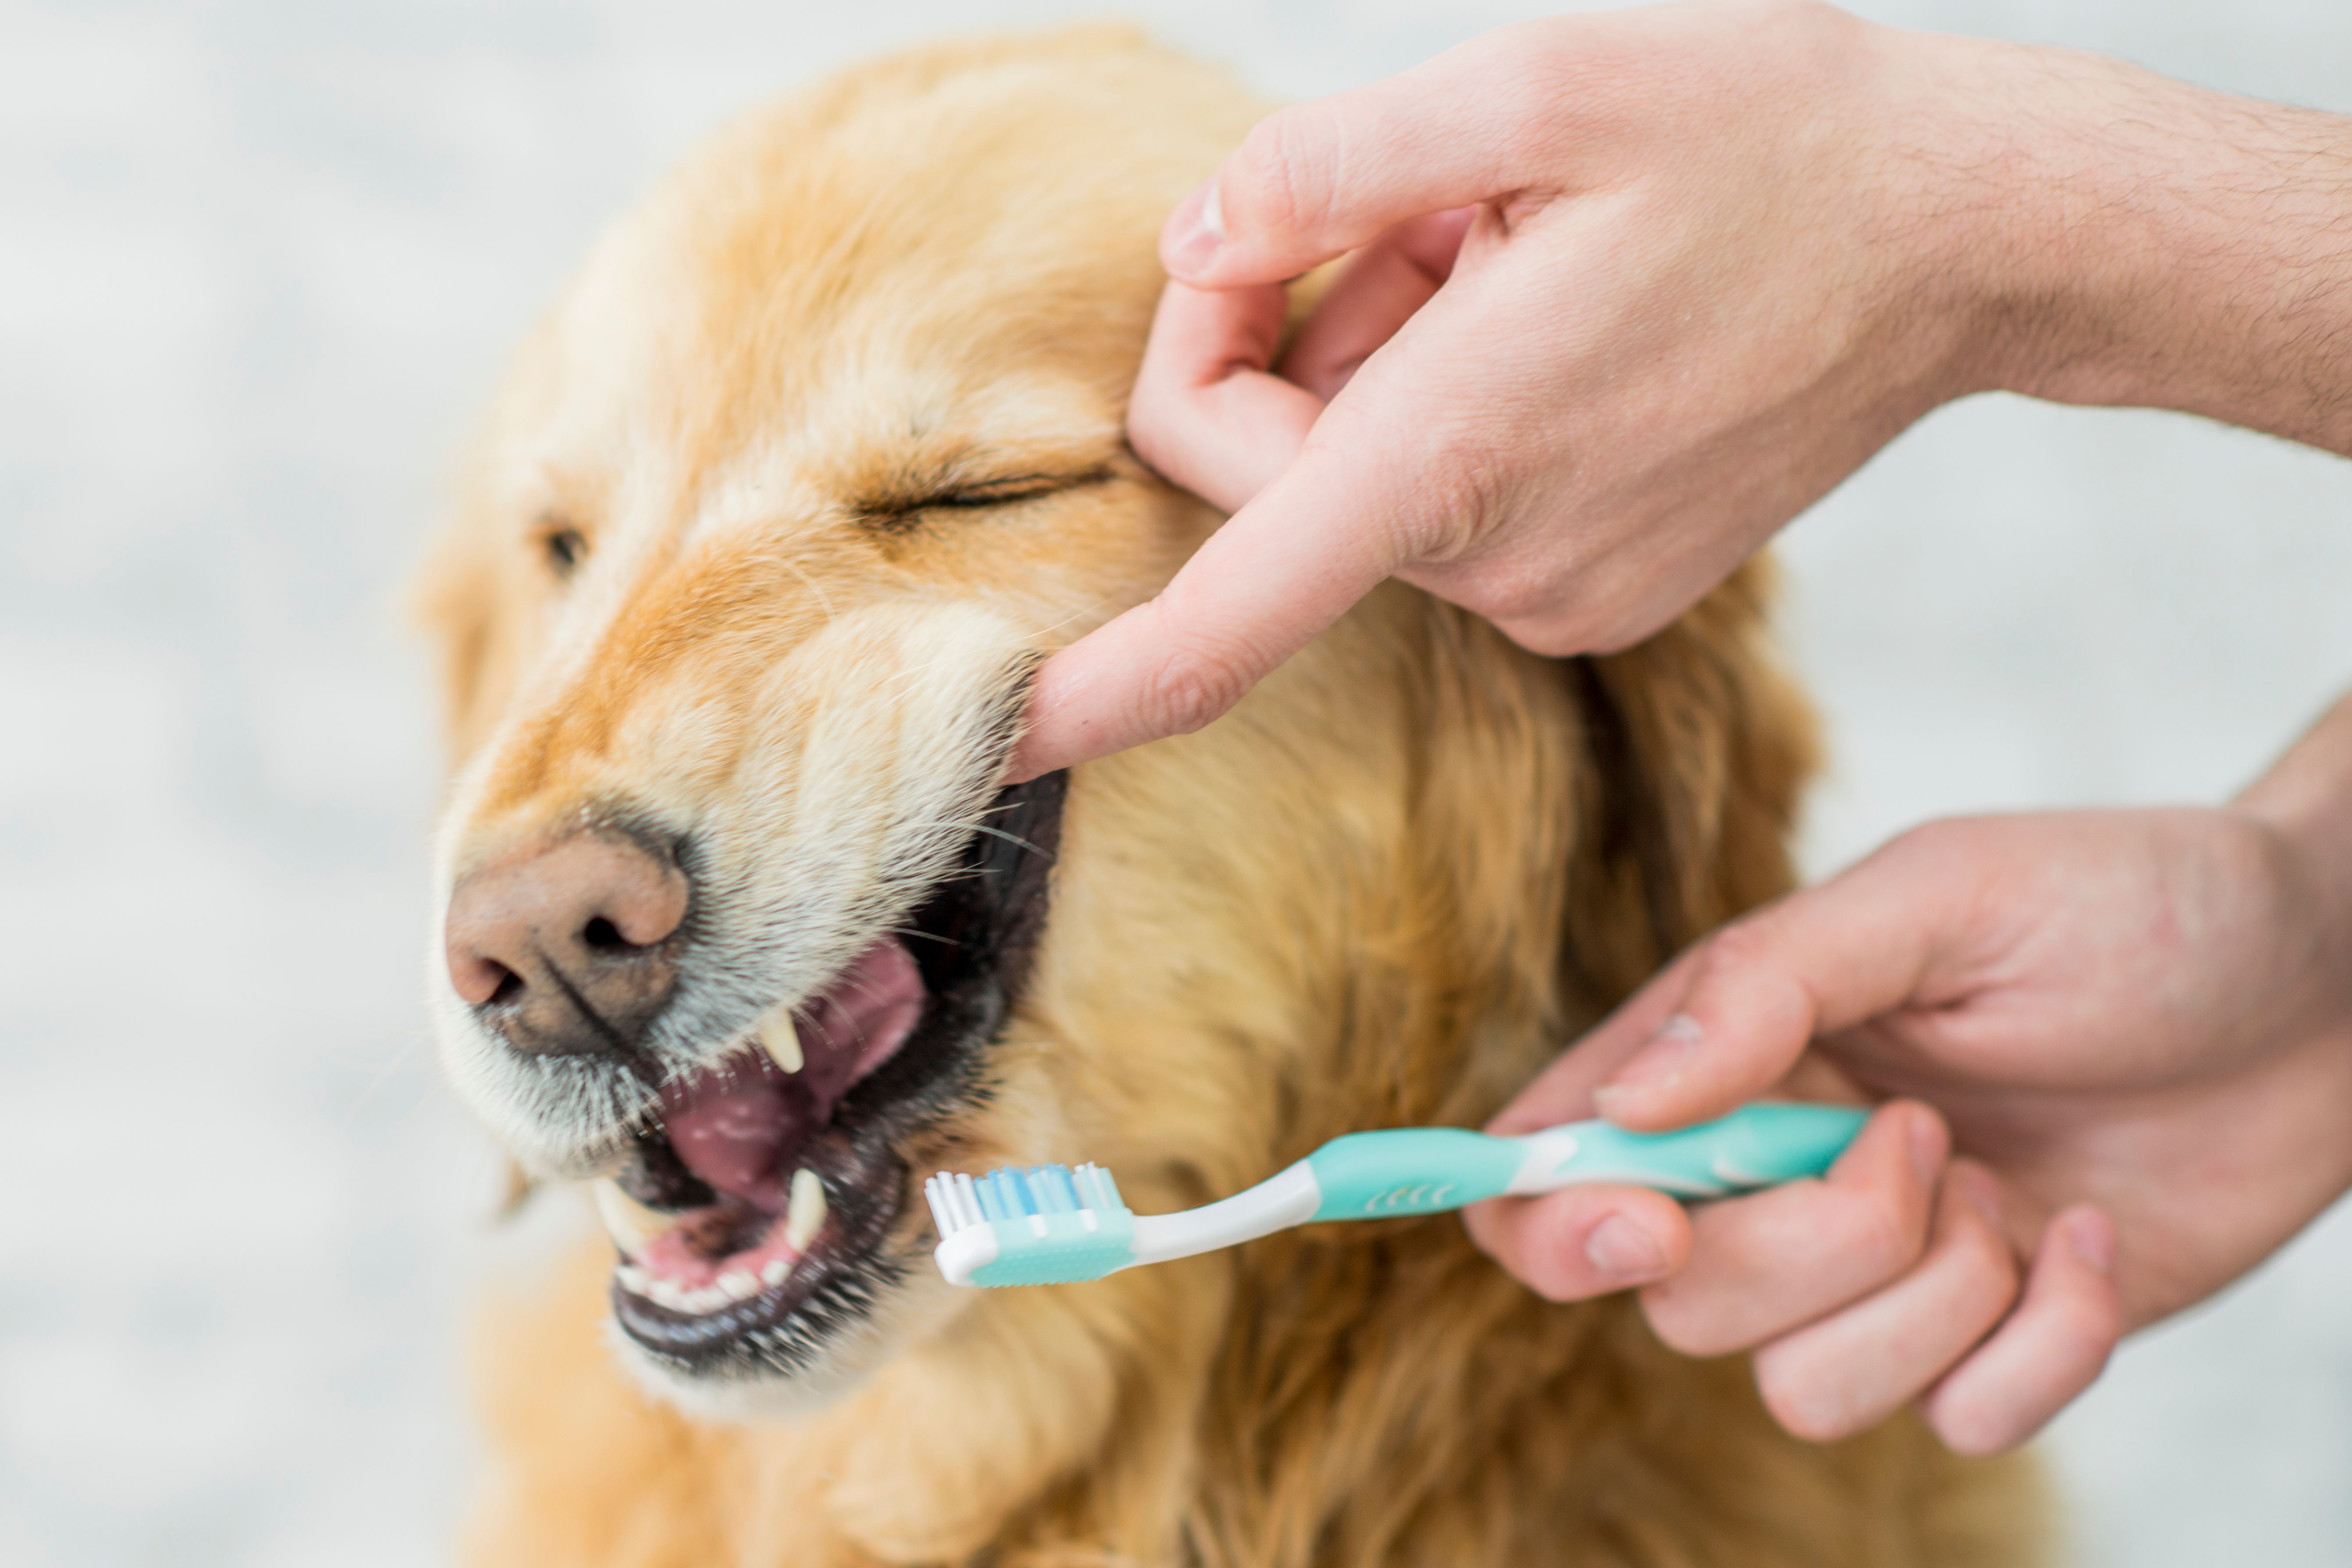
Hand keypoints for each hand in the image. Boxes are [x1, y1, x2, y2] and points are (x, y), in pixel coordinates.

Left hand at [1008, 1, 2351, 782]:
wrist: (1966, 230)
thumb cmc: (1770, 134)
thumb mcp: (1534, 81)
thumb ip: (1324, 164)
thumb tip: (1198, 242)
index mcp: (1454, 454)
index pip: (1224, 623)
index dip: (1092, 695)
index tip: (995, 742)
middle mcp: (1494, 559)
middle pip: (1265, 474)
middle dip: (1292, 329)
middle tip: (1432, 215)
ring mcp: (1550, 592)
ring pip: (1355, 479)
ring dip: (1386, 355)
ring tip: (1520, 257)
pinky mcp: (1592, 590)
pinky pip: (1438, 503)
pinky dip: (1450, 404)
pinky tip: (1558, 319)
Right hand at [1466, 698, 2351, 1452]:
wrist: (2327, 985)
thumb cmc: (2127, 906)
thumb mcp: (1940, 895)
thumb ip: (1762, 984)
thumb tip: (1617, 1105)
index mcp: (1733, 1058)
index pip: (1553, 1168)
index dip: (1547, 1220)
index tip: (1636, 1220)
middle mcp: (1781, 1174)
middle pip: (1679, 1301)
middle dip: (1808, 1243)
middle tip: (1924, 1137)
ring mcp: (1884, 1270)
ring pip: (1800, 1389)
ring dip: (1924, 1301)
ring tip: (2008, 1188)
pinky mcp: (1992, 1341)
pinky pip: (1954, 1422)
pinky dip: (2039, 1345)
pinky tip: (2086, 1237)